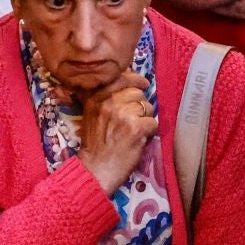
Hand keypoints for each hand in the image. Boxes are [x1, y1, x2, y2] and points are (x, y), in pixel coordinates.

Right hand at [76, 74, 156, 193]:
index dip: (135, 79)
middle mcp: (109, 102)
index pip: (122, 77)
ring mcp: (123, 114)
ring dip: (145, 119)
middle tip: (133, 119)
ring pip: (148, 107)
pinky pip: (154, 123)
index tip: (142, 83)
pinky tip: (140, 139)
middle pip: (138, 92)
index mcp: (97, 96)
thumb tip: (127, 76)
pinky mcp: (137, 128)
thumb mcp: (91, 113)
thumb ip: (104, 96)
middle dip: (139, 105)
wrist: (96, 169)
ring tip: (135, 131)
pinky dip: (150, 132)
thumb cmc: (95, 144)